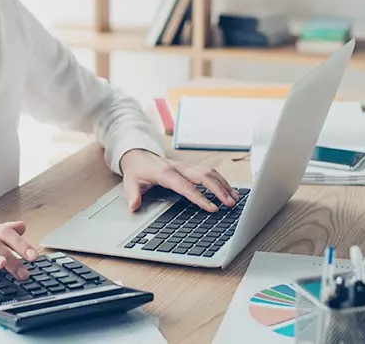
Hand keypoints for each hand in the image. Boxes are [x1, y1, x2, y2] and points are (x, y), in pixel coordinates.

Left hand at [119, 149, 239, 212]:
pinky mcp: (190, 167)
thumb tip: (133, 207)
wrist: (138, 155)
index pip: (185, 186)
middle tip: (230, 204)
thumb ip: (132, 195)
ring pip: (209, 172)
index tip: (212, 208)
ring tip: (234, 199)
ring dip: (223, 185)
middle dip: (218, 189)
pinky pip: (209, 172)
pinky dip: (221, 181)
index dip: (199, 197)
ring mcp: (186, 166)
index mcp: (165, 172)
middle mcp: (178, 167)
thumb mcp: (129, 182)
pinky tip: (230, 191)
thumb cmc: (136, 170)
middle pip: (203, 176)